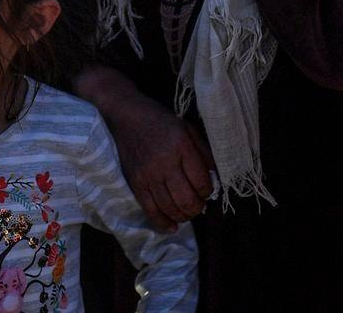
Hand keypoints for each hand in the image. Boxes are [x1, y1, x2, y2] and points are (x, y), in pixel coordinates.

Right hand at [98, 83, 213, 230]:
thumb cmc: (160, 121)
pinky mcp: (135, 182)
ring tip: (187, 212)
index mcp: (181, 146)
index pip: (201, 181)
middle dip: (198, 207)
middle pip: (186, 200)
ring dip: (183, 216)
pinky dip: (163, 223)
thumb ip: (203, 152)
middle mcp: (164, 162)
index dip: (208, 191)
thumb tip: (216, 177)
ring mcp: (147, 175)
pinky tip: (172, 226)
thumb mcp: (188, 128)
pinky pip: (150, 210)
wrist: (126, 116)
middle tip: (199, 204)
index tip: (207, 190)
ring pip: (170, 208)